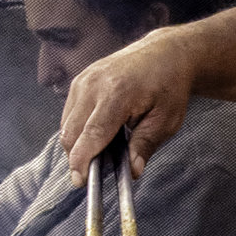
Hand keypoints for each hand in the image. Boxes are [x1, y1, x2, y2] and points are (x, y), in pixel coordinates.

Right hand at [61, 28, 196, 183]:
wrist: (165, 54)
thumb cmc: (169, 87)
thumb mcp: (166, 120)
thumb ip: (145, 145)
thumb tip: (132, 172)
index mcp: (117, 93)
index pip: (92, 133)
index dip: (82, 160)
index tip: (80, 181)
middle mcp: (94, 84)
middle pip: (71, 132)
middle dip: (76, 158)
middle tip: (92, 176)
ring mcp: (84, 80)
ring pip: (66, 125)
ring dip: (76, 145)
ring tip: (98, 155)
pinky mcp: (80, 81)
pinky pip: (69, 114)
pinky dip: (77, 130)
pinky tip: (96, 137)